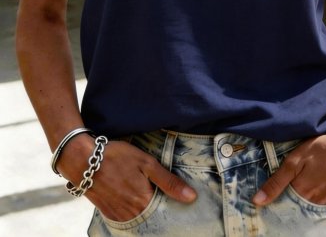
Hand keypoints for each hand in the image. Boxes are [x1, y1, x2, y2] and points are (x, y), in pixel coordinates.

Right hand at [56, 134, 196, 221]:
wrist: (82, 160)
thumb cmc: (116, 156)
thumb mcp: (146, 163)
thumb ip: (169, 182)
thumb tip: (191, 197)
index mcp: (144, 202)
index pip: (166, 214)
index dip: (174, 209)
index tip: (183, 207)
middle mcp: (131, 214)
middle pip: (152, 219)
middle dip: (161, 213)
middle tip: (165, 202)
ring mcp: (118, 215)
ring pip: (139, 220)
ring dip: (147, 213)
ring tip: (151, 199)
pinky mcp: (108, 213)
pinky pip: (125, 219)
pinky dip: (133, 214)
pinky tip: (136, 203)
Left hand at [252, 123, 325, 206]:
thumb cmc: (321, 148)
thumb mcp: (294, 161)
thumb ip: (276, 182)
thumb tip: (257, 201)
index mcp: (302, 193)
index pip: (284, 202)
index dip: (277, 196)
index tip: (269, 191)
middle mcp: (315, 201)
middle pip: (298, 203)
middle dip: (290, 196)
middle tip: (290, 180)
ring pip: (311, 202)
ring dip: (305, 194)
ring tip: (303, 179)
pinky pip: (324, 199)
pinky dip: (318, 193)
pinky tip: (317, 180)